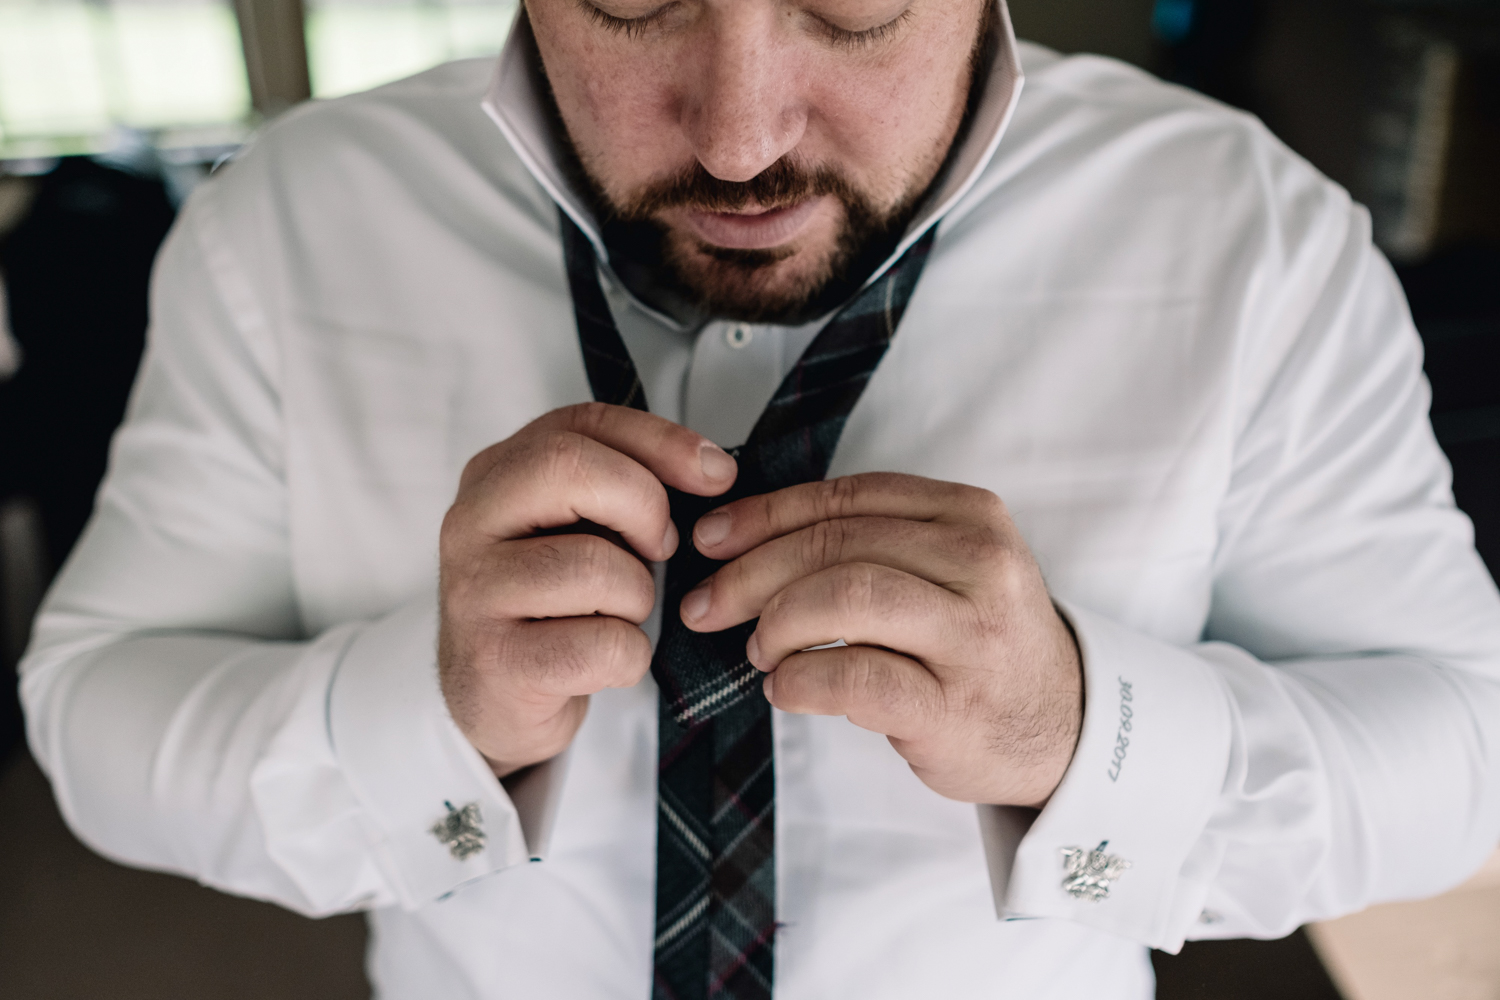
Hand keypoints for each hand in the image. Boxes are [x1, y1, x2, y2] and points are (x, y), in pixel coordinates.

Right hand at [439, 403, 736, 777]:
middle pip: (568, 467)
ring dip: (637, 598)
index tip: (716, 476)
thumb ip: (628, 487)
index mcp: (495, 475)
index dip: (660, 441)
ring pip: (594, 566)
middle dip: (644, 506)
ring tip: (617, 615)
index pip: (582, 424)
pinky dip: (628, 656)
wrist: (497, 700)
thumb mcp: (582, 529)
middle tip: (661, 549)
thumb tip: (712, 470)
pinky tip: (604, 660)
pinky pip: (600, 644)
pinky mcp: (494, 660)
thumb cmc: (555, 605)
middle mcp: (469, 522)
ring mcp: (474, 591)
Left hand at [678, 473, 1081, 807]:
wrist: (1065, 726)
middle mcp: (978, 564)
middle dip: (751, 573)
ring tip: (759, 650)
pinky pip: (854, 677)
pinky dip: (801, 680)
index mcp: (968, 515)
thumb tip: (742, 540)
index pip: (846, 498)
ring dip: (777, 623)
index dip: (765, 515)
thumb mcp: (949, 569)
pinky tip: (785, 688)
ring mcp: (972, 635)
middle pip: (835, 544)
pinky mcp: (955, 704)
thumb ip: (870, 544)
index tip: (711, 539)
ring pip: (844, 597)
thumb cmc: (980, 643)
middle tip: (708, 605)